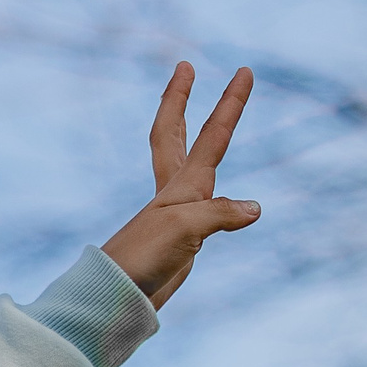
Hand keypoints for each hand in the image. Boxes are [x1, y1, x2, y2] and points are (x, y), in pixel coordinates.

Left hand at [102, 64, 259, 308]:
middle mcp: (174, 196)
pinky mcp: (175, 244)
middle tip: (184, 67)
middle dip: (180, 101)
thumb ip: (220, 214)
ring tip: (207, 126)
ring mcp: (173, 218)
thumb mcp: (184, 230)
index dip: (228, 104)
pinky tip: (227, 208)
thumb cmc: (141, 260)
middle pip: (176, 136)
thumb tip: (254, 208)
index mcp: (179, 188)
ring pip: (187, 168)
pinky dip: (218, 201)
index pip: (210, 136)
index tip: (244, 71)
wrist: (111, 299)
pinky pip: (204, 211)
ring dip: (193, 141)